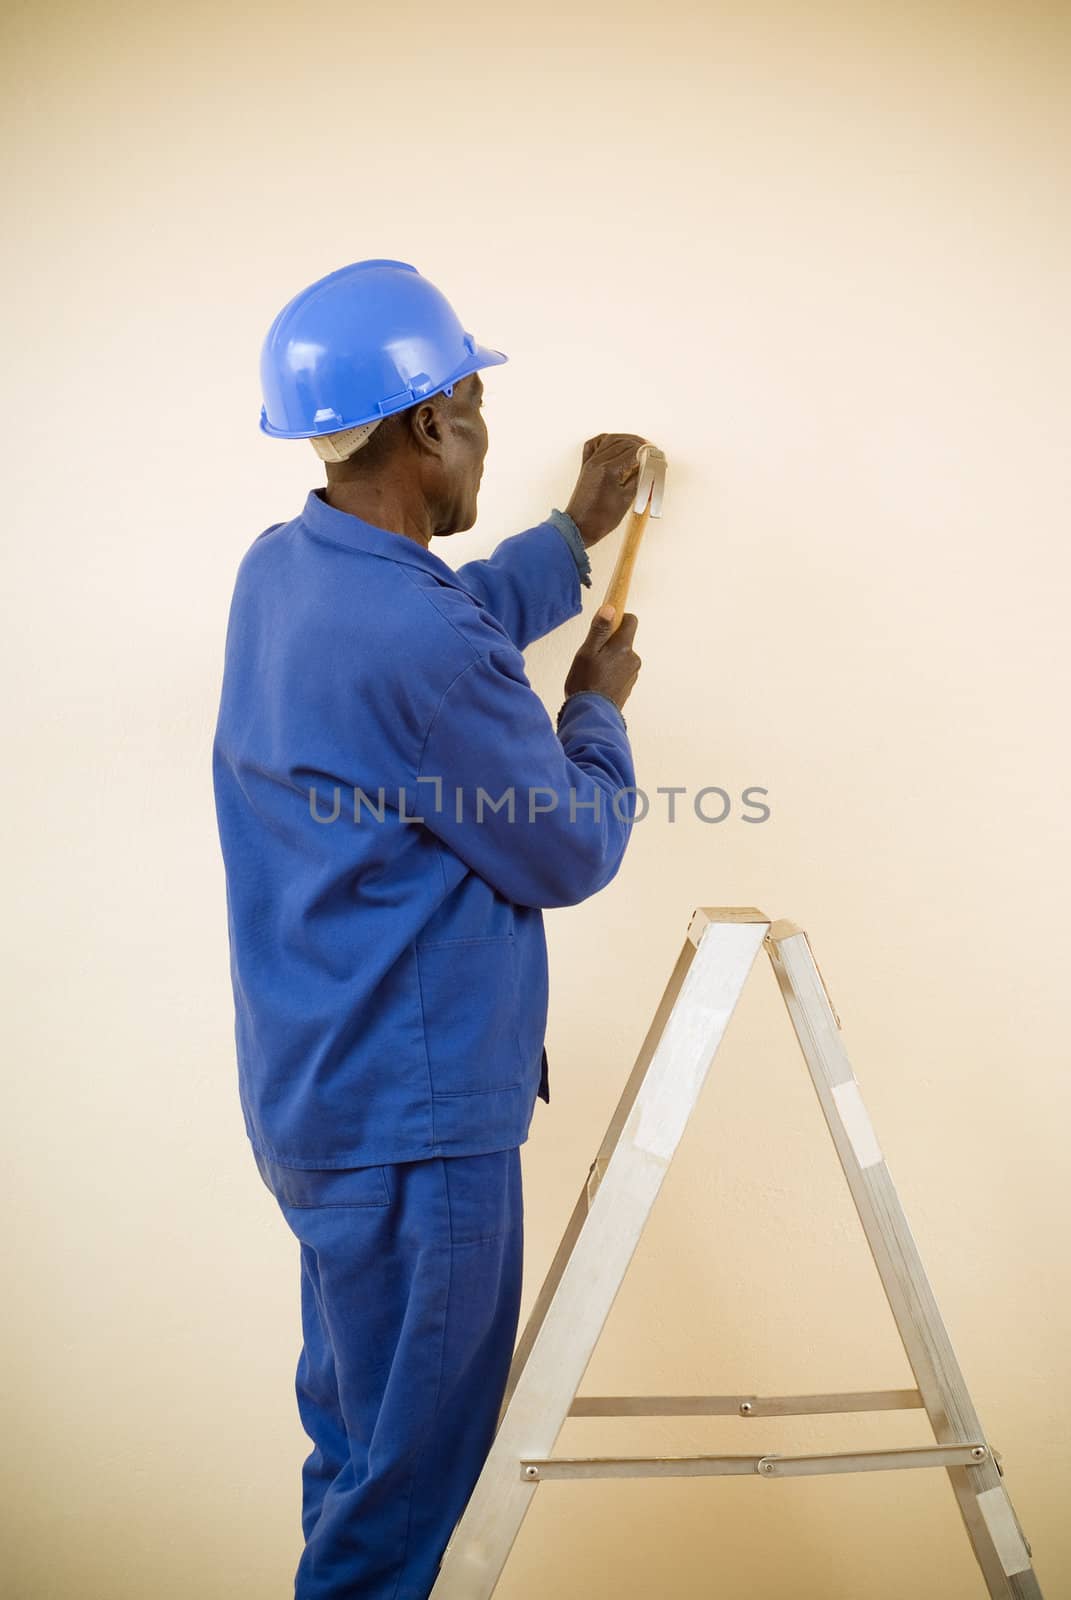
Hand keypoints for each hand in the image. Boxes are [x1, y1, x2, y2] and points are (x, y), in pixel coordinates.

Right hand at [563, 605, 641, 711]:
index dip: (618, 619)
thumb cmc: (586, 683)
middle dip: (609, 643)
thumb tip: (610, 608)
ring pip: (621, 657)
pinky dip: (611, 673)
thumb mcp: (586, 652)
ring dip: (610, 659)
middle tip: (591, 655)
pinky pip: (620, 672)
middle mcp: (633, 659)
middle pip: (624, 641)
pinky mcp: (628, 686)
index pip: (631, 621)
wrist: (592, 715)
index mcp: (624, 647)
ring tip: (592, 672)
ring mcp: (632, 674)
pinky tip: (597, 682)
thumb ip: (599, 629)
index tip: (605, 626)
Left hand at [564, 433, 648, 548]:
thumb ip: (638, 479)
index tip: (656, 456)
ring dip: (626, 439)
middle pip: (623, 442)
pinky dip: (606, 441)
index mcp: (608, 469)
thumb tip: (647, 467)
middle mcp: (598, 461)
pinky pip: (594, 444)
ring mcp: (590, 462)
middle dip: (640, 445)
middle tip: (651, 452)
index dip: (647, 453)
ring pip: (610, 439)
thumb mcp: (626, 499)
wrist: (580, 527)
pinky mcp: (586, 466)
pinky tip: (615, 444)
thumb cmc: (601, 518)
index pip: (633, 452)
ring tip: (638, 446)